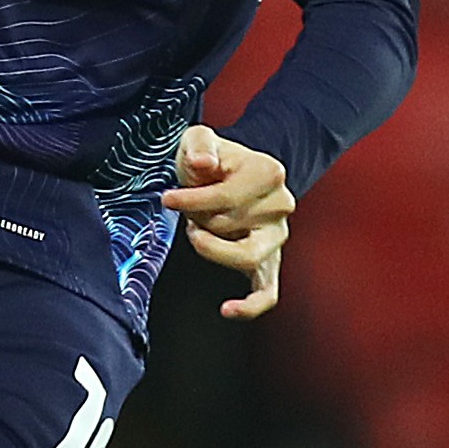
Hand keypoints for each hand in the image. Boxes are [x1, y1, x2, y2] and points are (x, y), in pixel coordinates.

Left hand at [164, 124, 293, 318]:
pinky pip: (268, 290)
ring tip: (196, 233)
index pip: (226, 198)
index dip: (190, 201)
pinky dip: (250, 304)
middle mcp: (281, 205)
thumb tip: (202, 163)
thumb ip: (200, 144)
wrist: (227, 170)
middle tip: (190, 208)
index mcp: (269, 173)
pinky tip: (228, 309)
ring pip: (245, 257)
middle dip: (200, 218)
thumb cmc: (209, 157)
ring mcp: (277, 235)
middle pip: (229, 226)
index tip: (167, 198)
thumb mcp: (198, 138)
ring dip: (212, 248)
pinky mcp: (270, 260)